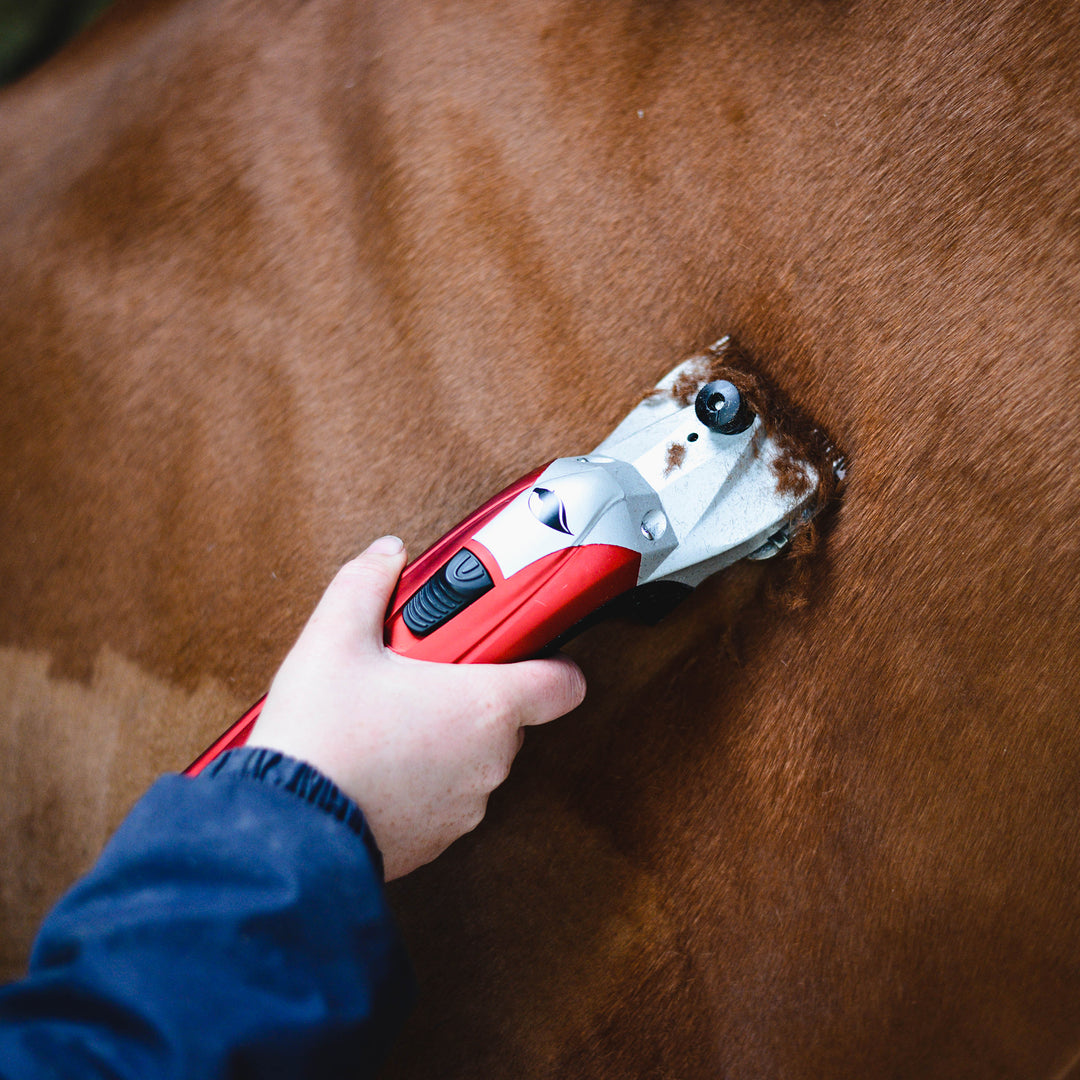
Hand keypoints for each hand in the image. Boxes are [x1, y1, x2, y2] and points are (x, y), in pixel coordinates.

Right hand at [248, 536, 585, 879]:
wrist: (283, 830)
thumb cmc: (319, 739)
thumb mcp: (334, 639)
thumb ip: (367, 584)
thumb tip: (387, 556)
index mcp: (484, 706)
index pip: (563, 683)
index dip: (550, 659)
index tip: (520, 646)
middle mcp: (489, 761)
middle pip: (507, 713)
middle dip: (470, 689)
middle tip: (421, 674)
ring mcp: (466, 806)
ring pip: (475, 756)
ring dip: (446, 736)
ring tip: (388, 719)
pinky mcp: (437, 840)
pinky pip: (447, 796)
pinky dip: (424, 778)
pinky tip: (377, 762)